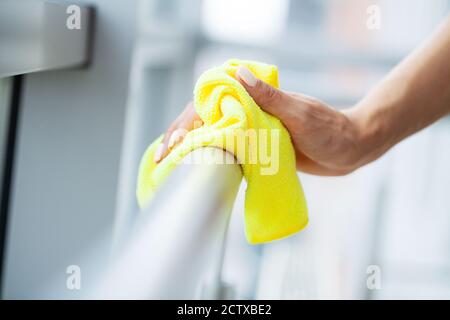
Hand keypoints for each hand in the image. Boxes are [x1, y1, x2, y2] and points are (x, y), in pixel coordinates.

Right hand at [155, 66, 364, 175]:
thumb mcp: (298, 112)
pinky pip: (232, 154)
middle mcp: (250, 114)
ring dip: (194, 151)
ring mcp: (254, 133)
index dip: (187, 121)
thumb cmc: (329, 129)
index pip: (211, 104)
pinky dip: (214, 162)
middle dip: (182, 138)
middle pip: (207, 122)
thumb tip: (239, 74)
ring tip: (172, 169)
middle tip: (163, 160)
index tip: (172, 140)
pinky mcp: (260, 151)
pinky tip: (201, 174)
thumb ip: (269, 96)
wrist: (350, 150)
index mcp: (255, 99)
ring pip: (216, 139)